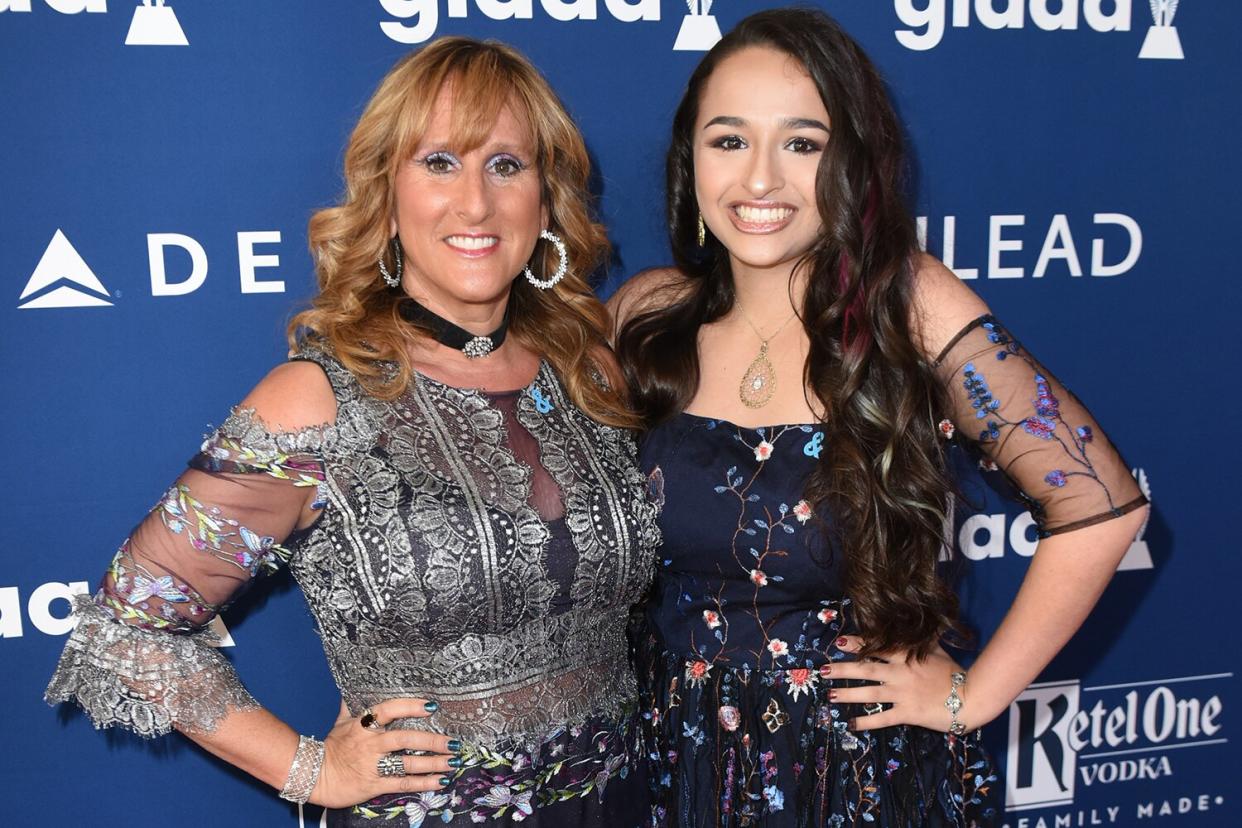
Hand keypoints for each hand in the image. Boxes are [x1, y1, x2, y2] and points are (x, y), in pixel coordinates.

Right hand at [310, 698, 460, 808]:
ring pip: (408, 763)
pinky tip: (440, 780)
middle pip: (406, 739)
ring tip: (453, 761)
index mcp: (363, 725)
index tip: (432, 705)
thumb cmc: (329, 748)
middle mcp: (371, 744)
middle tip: (454, 741)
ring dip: (434, 762)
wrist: (312, 776)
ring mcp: (373, 765)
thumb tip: (352, 687)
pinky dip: (423, 782)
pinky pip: (403, 783)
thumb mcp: (340, 723)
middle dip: (432, 741)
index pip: (389, 710)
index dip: (411, 706)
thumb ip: (351, 706)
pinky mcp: (374, 785)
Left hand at [827, 636, 987, 732]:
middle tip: (821, 670)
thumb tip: (923, 622)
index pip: (878, 647)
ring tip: (829, 695)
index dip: (857, 644)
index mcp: (907, 656)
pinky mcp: (907, 713)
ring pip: (869, 692)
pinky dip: (866, 721)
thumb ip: (924, 640)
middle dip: (842, 669)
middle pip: (866, 669)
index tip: (839, 642)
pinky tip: (851, 724)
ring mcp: (902, 693)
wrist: (970, 698)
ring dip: (848, 693)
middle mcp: (900, 673)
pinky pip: (883, 717)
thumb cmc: (954, 673)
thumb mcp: (938, 651)